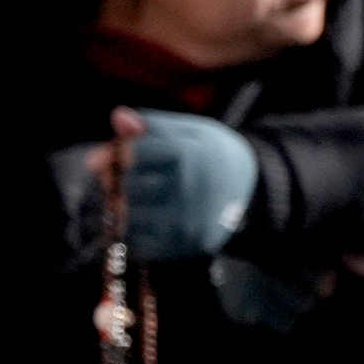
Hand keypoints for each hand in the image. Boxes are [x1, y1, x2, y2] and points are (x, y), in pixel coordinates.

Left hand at [119, 109, 259, 262]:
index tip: (110, 158)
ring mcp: (184, 220)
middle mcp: (187, 188)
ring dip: (127, 207)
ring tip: (141, 199)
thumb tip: (117, 117)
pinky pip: (139, 241)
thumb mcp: (192, 132)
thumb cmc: (214, 157)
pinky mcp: (181, 246)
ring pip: (130, 216)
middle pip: (129, 186)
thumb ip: (153, 125)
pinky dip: (138, 230)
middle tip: (126, 179)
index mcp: (190, 154)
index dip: (117, 154)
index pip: (134, 154)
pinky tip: (150, 218)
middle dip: (122, 182)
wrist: (254, 193)